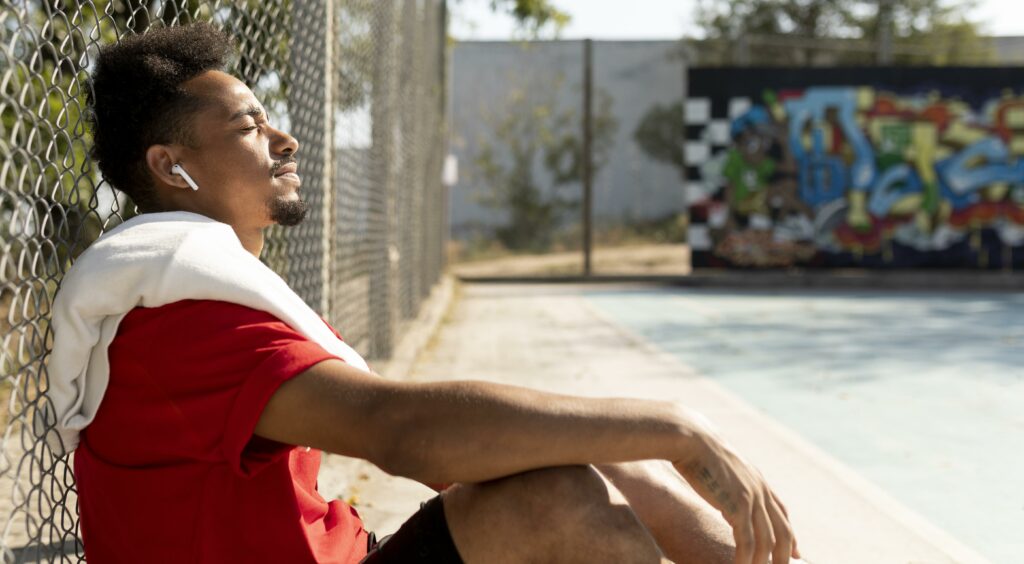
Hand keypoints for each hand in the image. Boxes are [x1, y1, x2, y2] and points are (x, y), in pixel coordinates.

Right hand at [673, 422, 799, 563]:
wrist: (692, 440)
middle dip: (784, 556)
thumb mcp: (724, 468)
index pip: (782, 514)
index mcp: (759, 482)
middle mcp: (761, 491)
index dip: (791, 536)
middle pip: (783, 532)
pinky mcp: (738, 505)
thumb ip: (732, 483)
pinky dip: (746, 559)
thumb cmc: (699, 452)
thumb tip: (726, 493)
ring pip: (767, 541)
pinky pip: (747, 541)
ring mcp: (752, 498)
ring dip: (764, 563)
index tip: (795, 554)